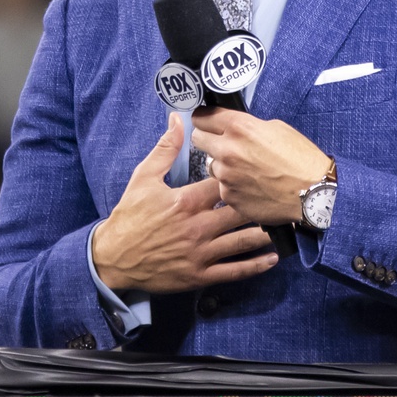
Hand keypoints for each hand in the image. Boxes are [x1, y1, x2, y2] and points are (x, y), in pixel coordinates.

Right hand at [91, 113, 278, 292]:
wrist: (113, 257)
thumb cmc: (129, 216)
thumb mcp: (143, 177)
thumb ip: (164, 149)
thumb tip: (178, 120)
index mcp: (186, 201)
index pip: (223, 183)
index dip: (239, 175)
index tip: (253, 168)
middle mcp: (197, 227)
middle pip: (240, 211)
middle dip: (260, 203)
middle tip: (279, 195)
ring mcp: (200, 254)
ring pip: (242, 241)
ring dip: (265, 232)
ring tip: (283, 223)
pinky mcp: (200, 276)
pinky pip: (234, 271)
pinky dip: (256, 265)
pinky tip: (273, 258)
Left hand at [190, 107, 331, 225]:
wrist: (313, 193)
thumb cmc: (301, 160)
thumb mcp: (277, 128)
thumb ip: (248, 126)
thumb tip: (234, 129)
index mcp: (240, 128)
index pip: (203, 116)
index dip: (204, 118)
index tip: (206, 121)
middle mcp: (228, 150)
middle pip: (198, 139)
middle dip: (208, 139)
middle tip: (223, 144)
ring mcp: (227, 176)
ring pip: (211, 165)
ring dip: (222, 165)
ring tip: (246, 169)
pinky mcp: (230, 196)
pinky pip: (223, 186)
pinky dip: (233, 186)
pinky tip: (251, 186)